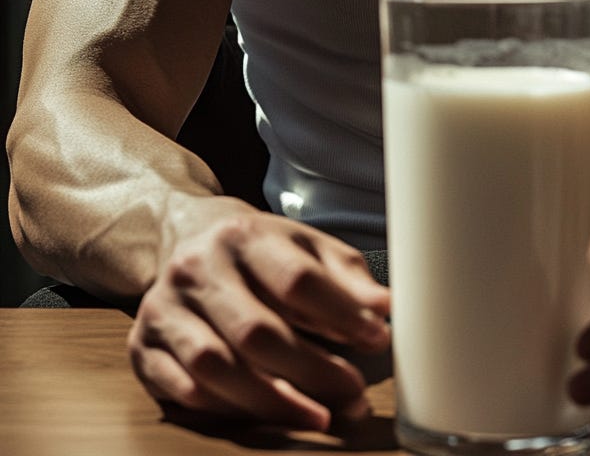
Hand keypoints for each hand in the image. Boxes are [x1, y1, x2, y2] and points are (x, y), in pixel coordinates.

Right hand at [127, 201, 390, 431]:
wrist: (189, 239)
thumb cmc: (263, 252)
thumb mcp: (307, 247)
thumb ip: (346, 278)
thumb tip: (386, 309)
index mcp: (245, 234)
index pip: (296, 279)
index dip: (341, 315)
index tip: (378, 340)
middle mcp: (198, 267)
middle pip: (256, 330)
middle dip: (311, 369)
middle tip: (353, 393)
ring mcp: (164, 307)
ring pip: (214, 366)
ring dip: (271, 401)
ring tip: (318, 417)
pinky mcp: (141, 345)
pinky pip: (181, 390)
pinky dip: (226, 410)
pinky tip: (264, 418)